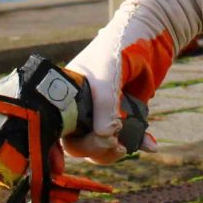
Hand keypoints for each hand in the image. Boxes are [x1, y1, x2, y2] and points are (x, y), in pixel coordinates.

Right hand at [62, 29, 173, 163]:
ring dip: (113, 152)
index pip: (55, 128)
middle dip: (94, 149)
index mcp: (65, 96)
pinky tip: (150, 145)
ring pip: (101, 145)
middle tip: (114, 145)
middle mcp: (81, 107)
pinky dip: (139, 143)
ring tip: (127, 148)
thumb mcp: (108, 78)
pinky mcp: (125, 116)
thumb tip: (106, 139)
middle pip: (78, 142)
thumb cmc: (117, 49)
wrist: (149, 36)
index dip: (53, 150)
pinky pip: (127, 138)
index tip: (59, 166)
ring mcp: (103, 113)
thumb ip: (106, 107)